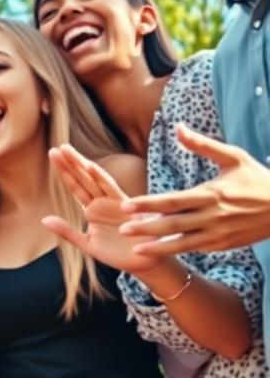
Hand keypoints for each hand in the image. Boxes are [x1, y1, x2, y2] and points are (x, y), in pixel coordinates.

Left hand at [43, 145, 168, 274]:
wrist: (143, 264)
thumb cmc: (117, 254)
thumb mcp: (87, 244)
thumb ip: (67, 231)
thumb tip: (43, 220)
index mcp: (92, 209)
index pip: (75, 186)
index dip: (64, 171)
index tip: (53, 154)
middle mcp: (102, 202)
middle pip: (83, 178)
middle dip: (71, 163)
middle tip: (57, 147)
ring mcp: (114, 203)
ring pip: (95, 179)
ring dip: (82, 165)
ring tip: (68, 151)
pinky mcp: (126, 208)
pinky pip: (112, 190)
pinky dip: (102, 178)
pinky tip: (91, 167)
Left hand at [118, 124, 269, 255]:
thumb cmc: (257, 178)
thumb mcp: (233, 157)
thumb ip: (203, 145)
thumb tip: (177, 127)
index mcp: (211, 194)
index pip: (173, 201)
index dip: (148, 204)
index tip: (126, 205)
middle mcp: (213, 217)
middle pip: (173, 224)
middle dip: (146, 227)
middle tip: (122, 229)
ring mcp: (220, 234)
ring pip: (184, 243)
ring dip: (159, 247)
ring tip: (135, 249)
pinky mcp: (225, 244)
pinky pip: (196, 248)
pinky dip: (178, 250)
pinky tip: (159, 251)